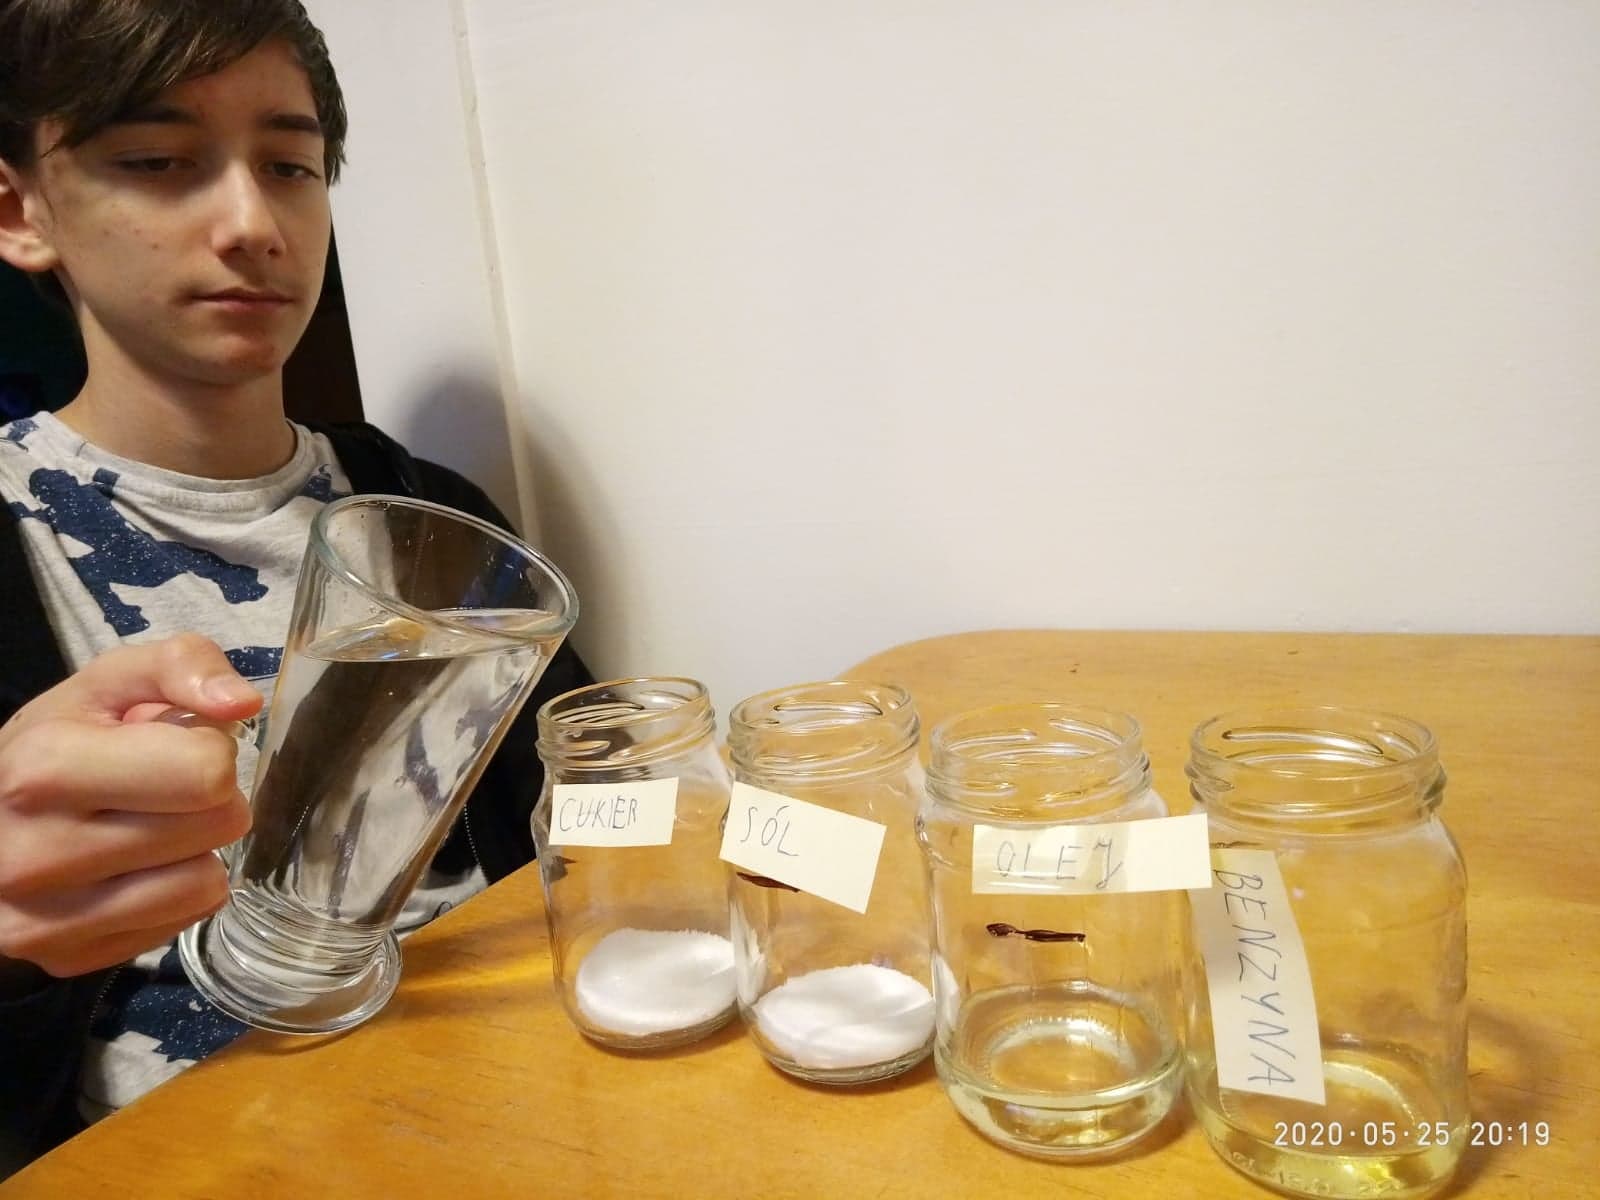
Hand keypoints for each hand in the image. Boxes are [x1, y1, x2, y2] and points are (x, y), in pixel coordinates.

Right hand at [0, 634, 259, 980]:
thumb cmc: (56, 743)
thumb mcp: (109, 683)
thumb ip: (182, 665)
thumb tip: (241, 703)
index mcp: (45, 768)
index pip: (206, 772)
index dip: (209, 750)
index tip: (173, 746)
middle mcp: (36, 853)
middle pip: (218, 826)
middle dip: (209, 799)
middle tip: (162, 789)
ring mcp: (44, 919)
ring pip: (208, 883)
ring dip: (197, 850)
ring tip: (150, 827)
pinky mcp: (64, 960)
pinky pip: (182, 923)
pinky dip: (175, 893)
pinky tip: (135, 868)